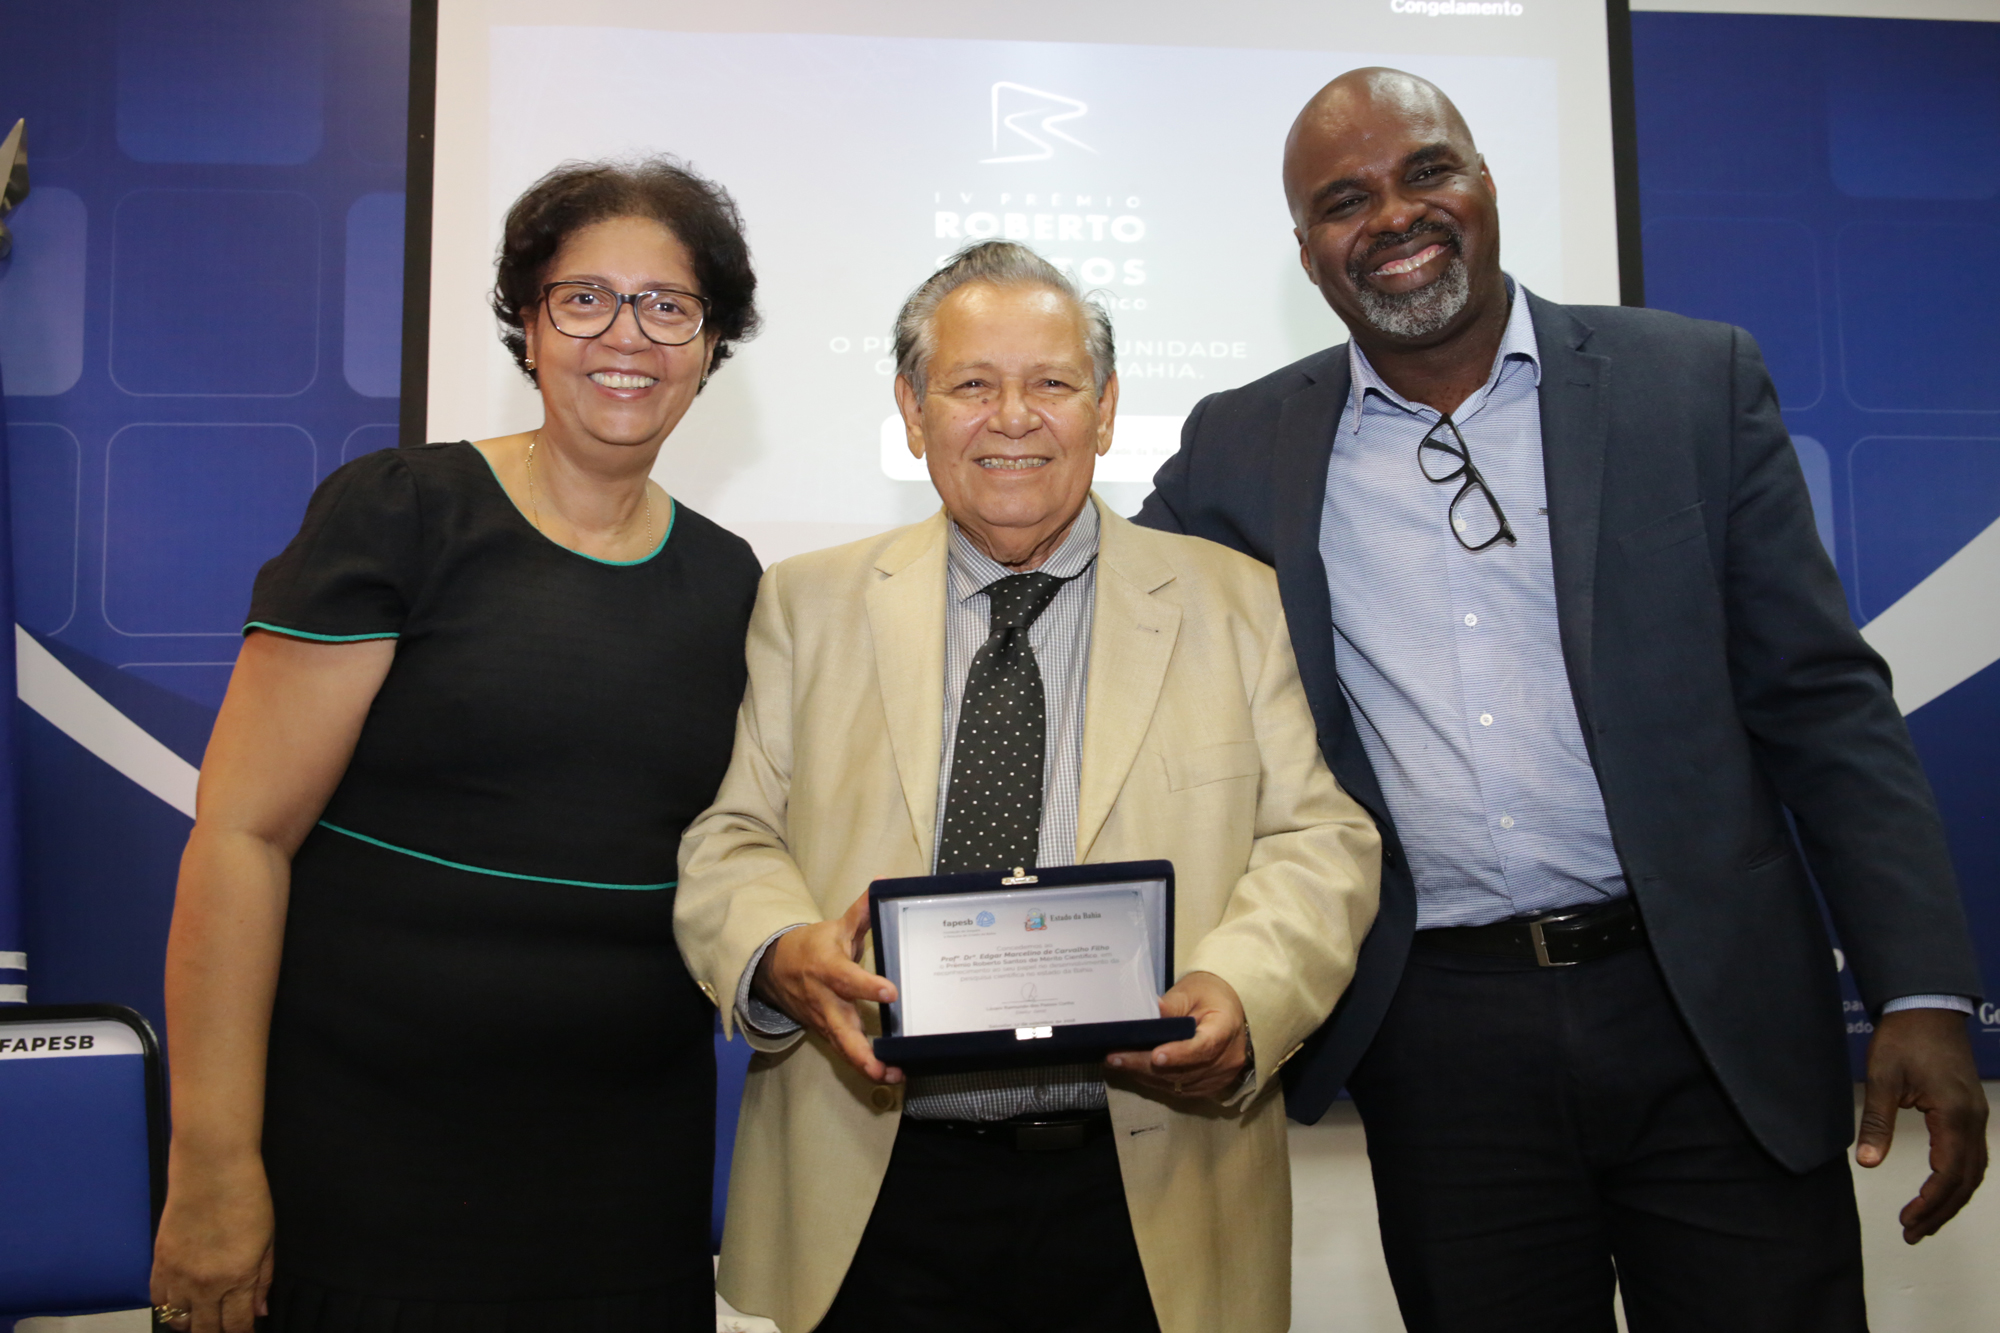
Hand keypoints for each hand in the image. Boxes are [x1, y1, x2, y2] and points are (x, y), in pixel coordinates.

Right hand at [150, 1152, 274, 1332]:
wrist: (211, 1169)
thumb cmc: (248, 1199)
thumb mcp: (268, 1240)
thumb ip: (262, 1280)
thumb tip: (259, 1313)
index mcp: (238, 1279)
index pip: (235, 1326)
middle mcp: (205, 1285)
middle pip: (205, 1330)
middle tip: (223, 1328)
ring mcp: (178, 1276)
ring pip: (177, 1320)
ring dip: (190, 1324)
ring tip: (202, 1319)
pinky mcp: (158, 1262)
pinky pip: (157, 1300)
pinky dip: (168, 1307)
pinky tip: (180, 1303)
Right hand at [754, 890, 902, 1083]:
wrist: (775, 970)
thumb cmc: (811, 948)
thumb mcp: (836, 927)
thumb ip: (862, 910)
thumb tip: (884, 883)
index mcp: (828, 969)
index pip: (848, 979)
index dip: (867, 986)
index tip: (890, 991)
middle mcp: (825, 1000)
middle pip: (841, 1030)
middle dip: (862, 1052)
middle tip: (885, 1066)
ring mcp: (825, 1021)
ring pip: (843, 1048)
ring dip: (866, 1066)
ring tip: (893, 1076)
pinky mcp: (827, 1033)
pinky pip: (845, 1052)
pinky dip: (864, 1065)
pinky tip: (889, 1073)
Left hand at [1104, 970, 1247, 1100]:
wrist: (1230, 1012)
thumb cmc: (1209, 997)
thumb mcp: (1191, 991)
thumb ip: (1171, 1005)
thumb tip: (1148, 1014)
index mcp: (1226, 1028)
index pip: (1204, 1047)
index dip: (1180, 1054)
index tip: (1155, 1056)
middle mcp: (1227, 1058)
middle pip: (1185, 1070)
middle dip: (1146, 1065)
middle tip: (1115, 1057)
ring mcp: (1221, 1077)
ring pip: (1179, 1083)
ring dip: (1147, 1075)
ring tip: (1118, 1062)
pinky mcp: (1210, 1086)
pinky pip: (1180, 1089)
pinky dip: (1157, 1081)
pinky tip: (1136, 1071)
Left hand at [1857, 1006, 1989, 1242]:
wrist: (1927, 1007)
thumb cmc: (1903, 1038)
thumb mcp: (1881, 1079)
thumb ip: (1876, 1124)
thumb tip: (1865, 1162)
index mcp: (1953, 1116)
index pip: (1948, 1174)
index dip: (1930, 1203)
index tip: (1908, 1221)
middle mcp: (1973, 1121)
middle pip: (1965, 1181)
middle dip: (1940, 1211)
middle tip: (1912, 1234)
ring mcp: (1977, 1116)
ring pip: (1973, 1172)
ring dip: (1951, 1200)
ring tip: (1923, 1222)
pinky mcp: (1971, 1111)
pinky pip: (1973, 1156)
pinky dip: (1959, 1180)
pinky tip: (1941, 1191)